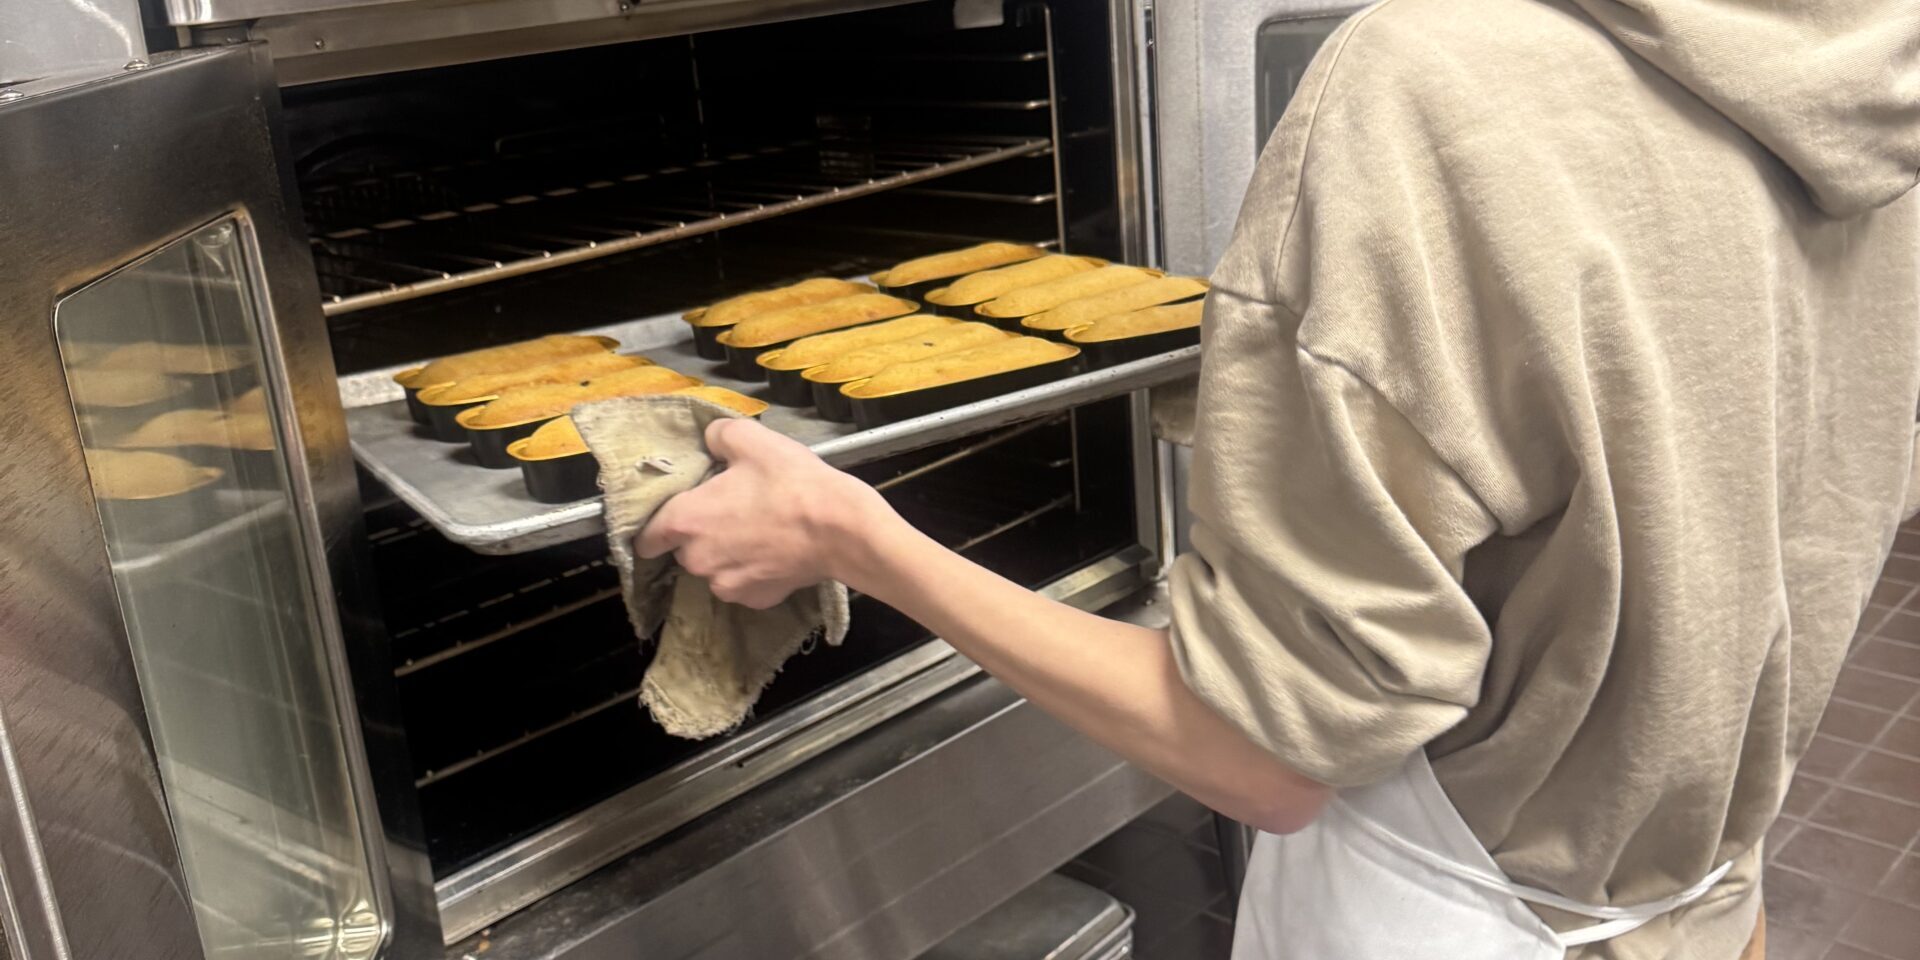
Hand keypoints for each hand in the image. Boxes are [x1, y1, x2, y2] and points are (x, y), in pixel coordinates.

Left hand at [635, 417, 896, 608]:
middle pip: (684, 550)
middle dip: (701, 534)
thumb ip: (718, 435)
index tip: (676, 513)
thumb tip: (710, 441)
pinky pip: (742, 583)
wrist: (841, 529)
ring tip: (757, 531)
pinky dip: (752, 571)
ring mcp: (725, 585)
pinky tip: (774, 552)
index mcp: (686, 521)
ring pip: (714, 568)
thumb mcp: (751, 438)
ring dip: (726, 554)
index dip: (657, 524)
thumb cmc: (791, 483)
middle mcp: (697, 560)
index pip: (647, 536)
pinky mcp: (754, 600)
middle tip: (731, 510)